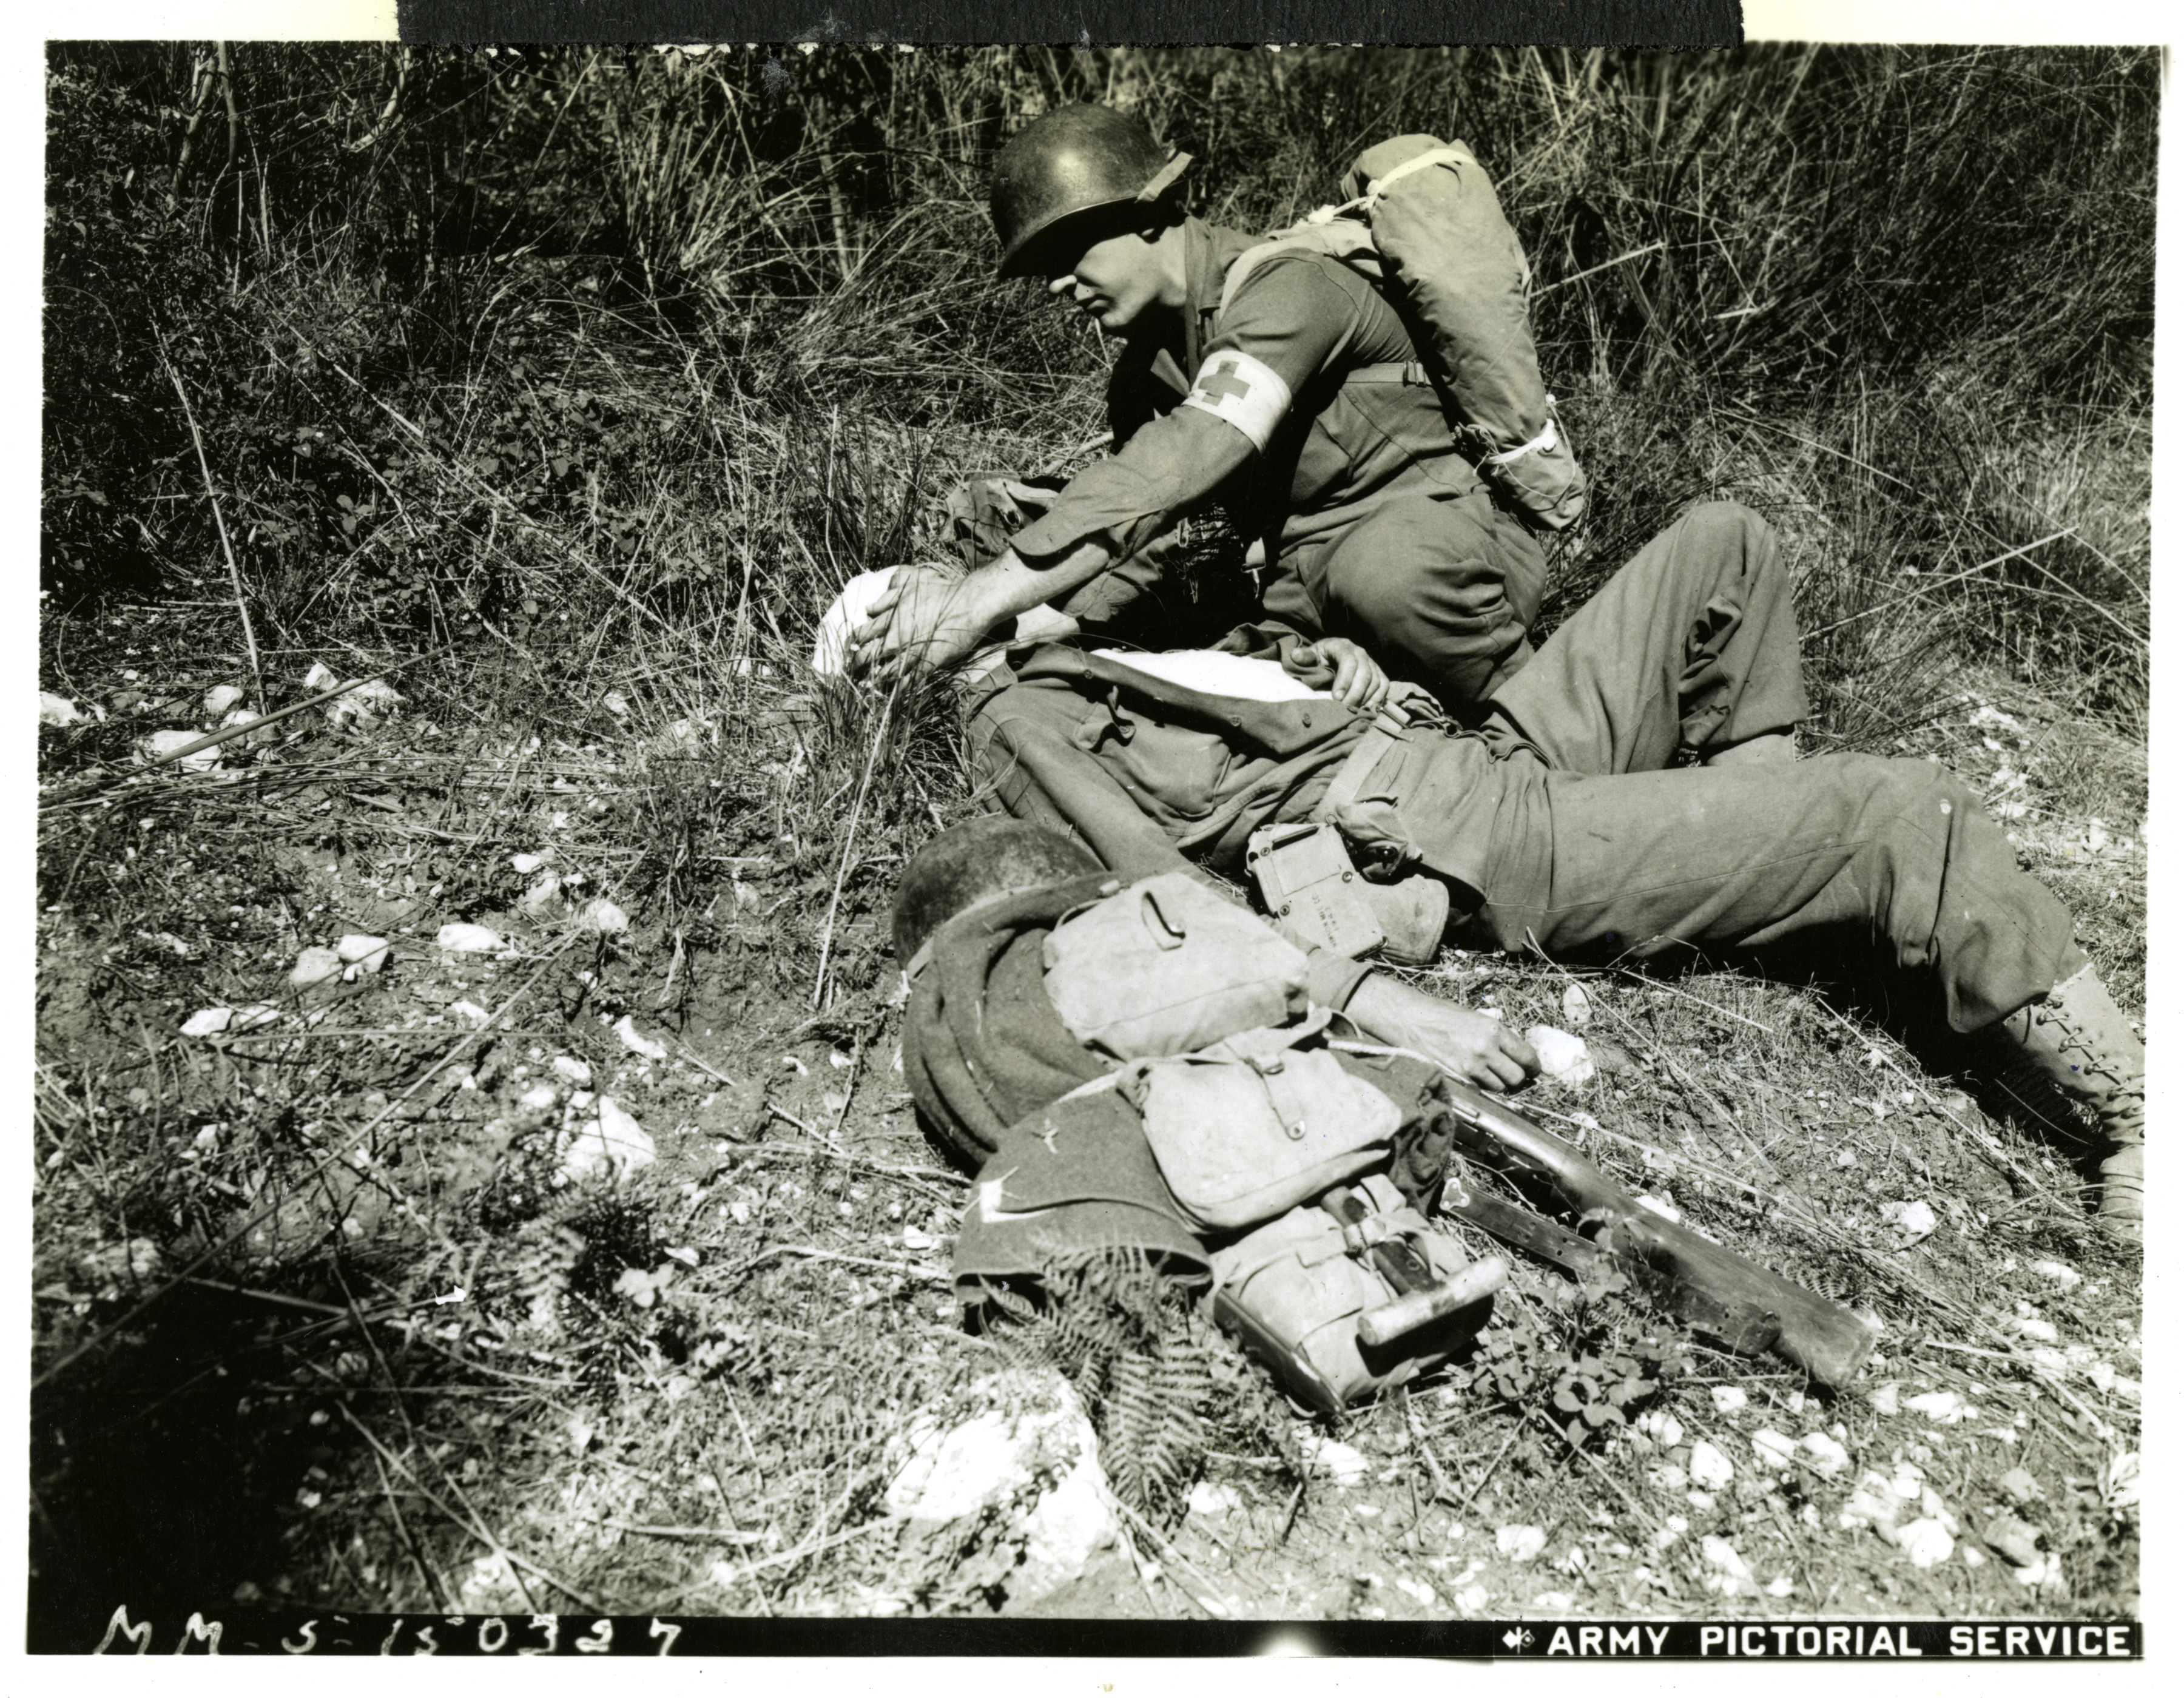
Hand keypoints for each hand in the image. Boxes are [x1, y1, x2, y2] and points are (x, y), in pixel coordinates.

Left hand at [849, 565, 998, 682]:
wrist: (969, 603)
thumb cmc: (941, 590)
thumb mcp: (910, 583)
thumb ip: (888, 595)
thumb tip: (870, 607)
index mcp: (890, 618)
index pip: (862, 634)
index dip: (854, 642)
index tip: (851, 647)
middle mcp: (896, 638)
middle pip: (869, 656)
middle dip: (859, 664)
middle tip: (855, 669)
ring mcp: (912, 653)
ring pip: (886, 672)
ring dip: (877, 680)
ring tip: (870, 685)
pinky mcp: (928, 664)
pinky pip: (910, 682)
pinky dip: (901, 690)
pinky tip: (896, 694)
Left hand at [1296, 636, 1391, 713]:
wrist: (1332, 657)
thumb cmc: (1319, 659)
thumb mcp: (1311, 656)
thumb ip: (1305, 657)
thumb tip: (1295, 655)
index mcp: (1343, 646)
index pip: (1349, 662)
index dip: (1345, 680)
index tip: (1336, 697)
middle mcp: (1361, 652)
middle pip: (1365, 673)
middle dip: (1355, 693)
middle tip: (1344, 709)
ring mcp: (1372, 663)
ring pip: (1376, 681)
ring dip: (1365, 698)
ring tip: (1353, 711)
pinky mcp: (1378, 673)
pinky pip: (1384, 686)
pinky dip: (1377, 698)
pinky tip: (1367, 709)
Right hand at [1343, 972, 1539, 1090]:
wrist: (1409, 1019)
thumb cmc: (1440, 1015)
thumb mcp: (1475, 1017)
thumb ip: (1496, 1036)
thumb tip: (1514, 1053)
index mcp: (1493, 1030)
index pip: (1527, 1057)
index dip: (1533, 1066)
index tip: (1532, 1069)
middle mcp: (1485, 1049)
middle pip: (1517, 1077)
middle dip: (1517, 1078)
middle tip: (1512, 1074)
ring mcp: (1470, 1066)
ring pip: (1499, 1088)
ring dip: (1498, 1084)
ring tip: (1489, 1074)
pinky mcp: (1455, 1078)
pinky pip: (1479, 1090)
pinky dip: (1481, 1087)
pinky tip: (1474, 1077)